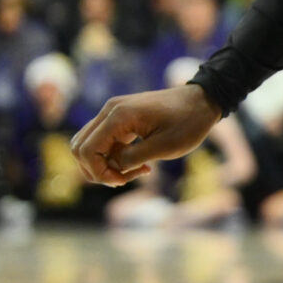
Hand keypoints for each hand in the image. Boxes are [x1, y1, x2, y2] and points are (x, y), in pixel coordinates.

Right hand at [69, 82, 222, 185]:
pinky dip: (113, 157)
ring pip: (89, 145)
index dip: (99, 173)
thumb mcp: (163, 148)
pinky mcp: (120, 118)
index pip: (87, 151)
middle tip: (126, 178)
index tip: (123, 181)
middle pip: (80, 148)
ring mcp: (113, 112)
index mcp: (118, 116)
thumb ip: (131, 159)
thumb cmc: (188, 123)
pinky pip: (104, 141)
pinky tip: (139, 164)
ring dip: (104, 164)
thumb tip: (111, 167)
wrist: (202, 101)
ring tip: (135, 171)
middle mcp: (109, 111)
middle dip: (98, 170)